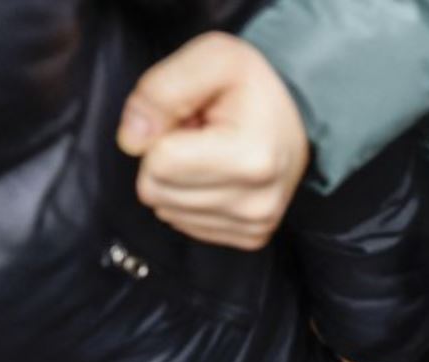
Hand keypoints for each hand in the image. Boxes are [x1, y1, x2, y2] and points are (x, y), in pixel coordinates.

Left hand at [118, 32, 309, 249]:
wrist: (298, 115)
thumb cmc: (254, 86)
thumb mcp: (210, 57)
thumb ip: (159, 91)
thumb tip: (131, 141)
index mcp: (251, 159)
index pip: (159, 164)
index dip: (160, 132)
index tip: (191, 119)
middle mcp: (256, 202)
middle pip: (157, 192)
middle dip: (166, 159)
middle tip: (199, 136)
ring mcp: (254, 225)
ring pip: (167, 211)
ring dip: (178, 179)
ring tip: (209, 153)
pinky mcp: (250, 237)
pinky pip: (185, 224)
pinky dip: (191, 198)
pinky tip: (216, 175)